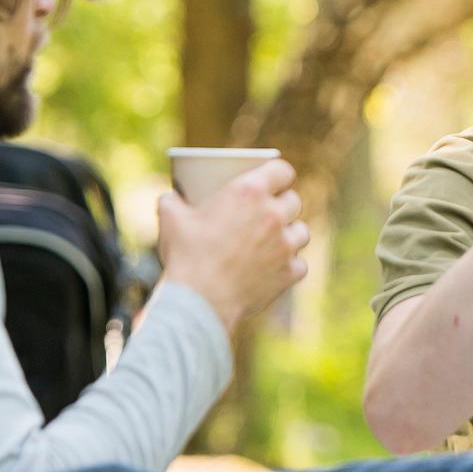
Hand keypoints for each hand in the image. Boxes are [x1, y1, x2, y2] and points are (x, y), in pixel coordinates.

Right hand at [157, 158, 309, 334]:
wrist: (199, 301)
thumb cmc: (185, 256)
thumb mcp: (170, 219)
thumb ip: (172, 200)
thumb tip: (170, 197)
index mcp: (249, 192)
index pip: (282, 170)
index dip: (279, 174)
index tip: (275, 180)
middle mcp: (273, 214)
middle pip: (294, 201)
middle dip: (283, 204)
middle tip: (268, 212)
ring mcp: (285, 245)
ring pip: (302, 232)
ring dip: (291, 234)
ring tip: (277, 240)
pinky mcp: (289, 273)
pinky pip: (300, 264)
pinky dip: (290, 266)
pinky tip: (276, 268)